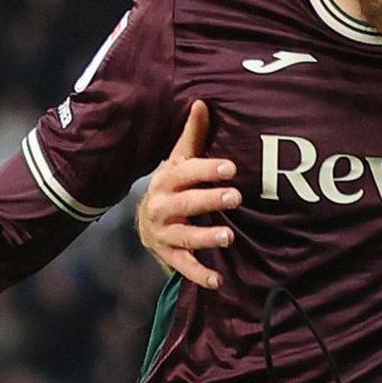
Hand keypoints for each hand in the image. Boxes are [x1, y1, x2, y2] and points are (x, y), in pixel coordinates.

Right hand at [137, 100, 237, 289]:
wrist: (145, 222)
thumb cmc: (173, 186)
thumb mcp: (178, 161)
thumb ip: (193, 136)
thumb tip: (202, 102)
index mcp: (166, 179)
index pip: (186, 171)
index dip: (207, 169)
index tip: (231, 167)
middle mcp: (161, 206)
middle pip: (186, 202)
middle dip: (210, 199)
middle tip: (236, 197)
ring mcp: (164, 233)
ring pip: (185, 235)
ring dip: (207, 237)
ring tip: (229, 237)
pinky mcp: (169, 255)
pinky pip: (184, 267)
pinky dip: (200, 275)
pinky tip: (218, 281)